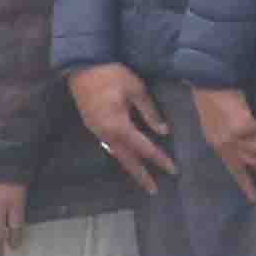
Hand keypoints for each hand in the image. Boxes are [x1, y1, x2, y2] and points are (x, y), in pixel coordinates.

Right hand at [69, 64, 172, 192]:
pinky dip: (120, 154)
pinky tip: (127, 156)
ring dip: (130, 166)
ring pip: (116, 154)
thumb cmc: (111, 74)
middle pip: (127, 160)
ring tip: (142, 178)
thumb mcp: (136, 89)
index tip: (174, 170)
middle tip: (154, 190)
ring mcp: (96, 131)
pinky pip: (109, 145)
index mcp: (119, 125)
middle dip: (141, 175)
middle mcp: (106, 133)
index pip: (144, 148)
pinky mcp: (92, 126)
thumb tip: (163, 131)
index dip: (160, 159)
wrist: (82, 65)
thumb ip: (149, 111)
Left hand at [191, 86, 255, 196]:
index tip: (253, 198)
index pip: (233, 169)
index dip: (244, 183)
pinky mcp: (241, 125)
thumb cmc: (209, 99)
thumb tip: (249, 142)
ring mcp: (233, 137)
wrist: (204, 83)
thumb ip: (228, 136)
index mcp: (217, 146)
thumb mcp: (213, 124)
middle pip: (254, 163)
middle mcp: (225, 145)